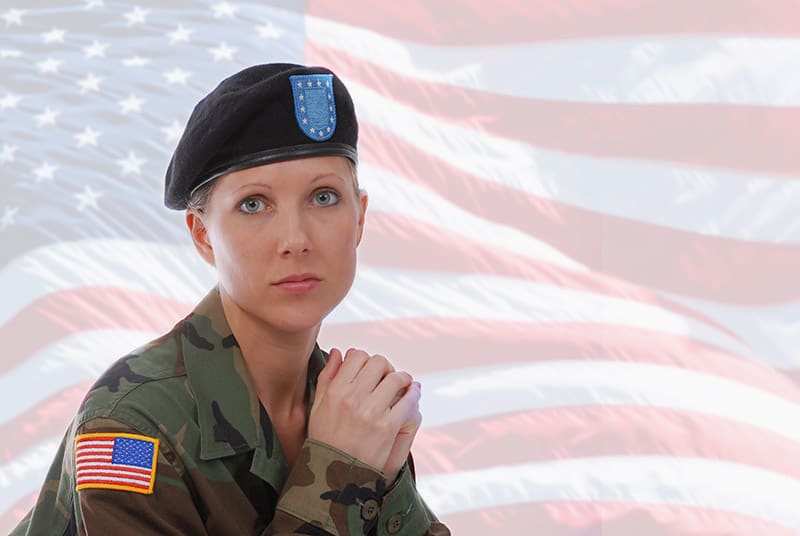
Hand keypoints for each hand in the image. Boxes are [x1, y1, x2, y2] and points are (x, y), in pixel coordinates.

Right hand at [308, 348, 420, 482]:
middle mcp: (353, 398)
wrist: (334, 475)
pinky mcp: (388, 427)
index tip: (369, 369)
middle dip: (385, 367)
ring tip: (403, 383)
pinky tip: (412, 395)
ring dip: (402, 378)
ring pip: (396, 378)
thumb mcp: (318, 407)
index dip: (365, 359)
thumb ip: (327, 377)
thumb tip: (339, 352)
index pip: (357, 356)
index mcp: (335, 390)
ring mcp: (371, 412)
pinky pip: (407, 401)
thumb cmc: (325, 439)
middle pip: (378, 363)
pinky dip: (413, 394)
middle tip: (387, 376)